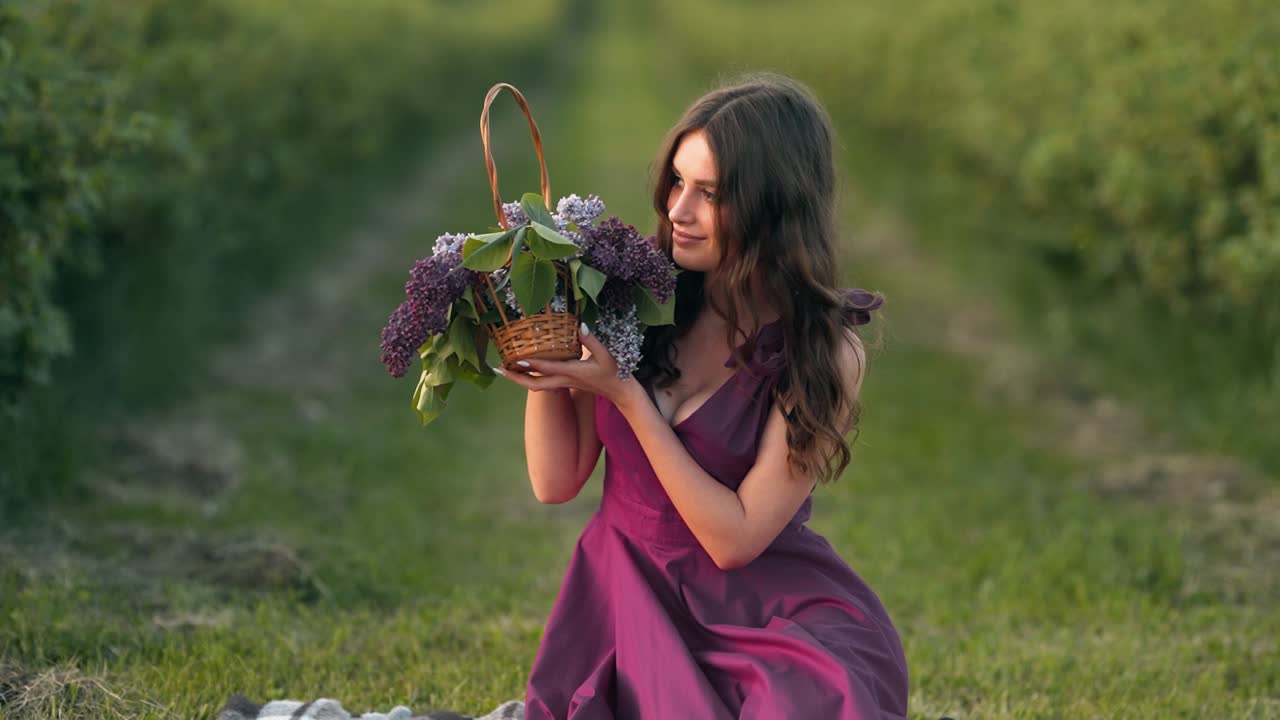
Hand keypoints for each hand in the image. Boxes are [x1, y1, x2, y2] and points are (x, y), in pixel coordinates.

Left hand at [494, 323, 638, 407]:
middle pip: (534, 384)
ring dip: (520, 379)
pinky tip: (524, 369)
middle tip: (499, 369)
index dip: (529, 364)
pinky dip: (530, 377)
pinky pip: (543, 382)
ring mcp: (564, 383)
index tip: (513, 359)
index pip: (546, 369)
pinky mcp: (565, 383)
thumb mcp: (605, 354)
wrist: (619, 391)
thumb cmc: (614, 371)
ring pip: (536, 385)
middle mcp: (564, 380)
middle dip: (516, 378)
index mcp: (572, 372)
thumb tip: (578, 325)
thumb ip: (591, 340)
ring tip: (505, 369)